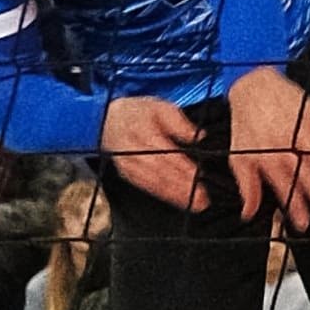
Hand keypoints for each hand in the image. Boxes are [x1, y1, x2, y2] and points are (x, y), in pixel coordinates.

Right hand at [100, 94, 212, 214]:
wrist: (108, 118)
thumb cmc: (138, 113)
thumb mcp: (160, 107)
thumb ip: (179, 121)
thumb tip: (198, 135)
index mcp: (140, 128)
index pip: (164, 150)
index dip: (182, 165)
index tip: (198, 175)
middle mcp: (131, 147)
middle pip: (158, 170)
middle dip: (181, 186)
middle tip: (201, 198)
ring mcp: (126, 162)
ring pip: (151, 181)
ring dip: (173, 195)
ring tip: (193, 203)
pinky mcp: (125, 173)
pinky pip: (144, 186)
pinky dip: (161, 194)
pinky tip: (176, 200)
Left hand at [224, 68, 309, 230]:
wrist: (251, 86)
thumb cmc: (246, 123)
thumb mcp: (239, 157)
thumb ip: (248, 187)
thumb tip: (248, 213)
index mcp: (270, 160)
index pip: (286, 189)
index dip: (295, 208)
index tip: (304, 224)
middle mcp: (288, 148)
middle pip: (308, 178)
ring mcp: (303, 132)